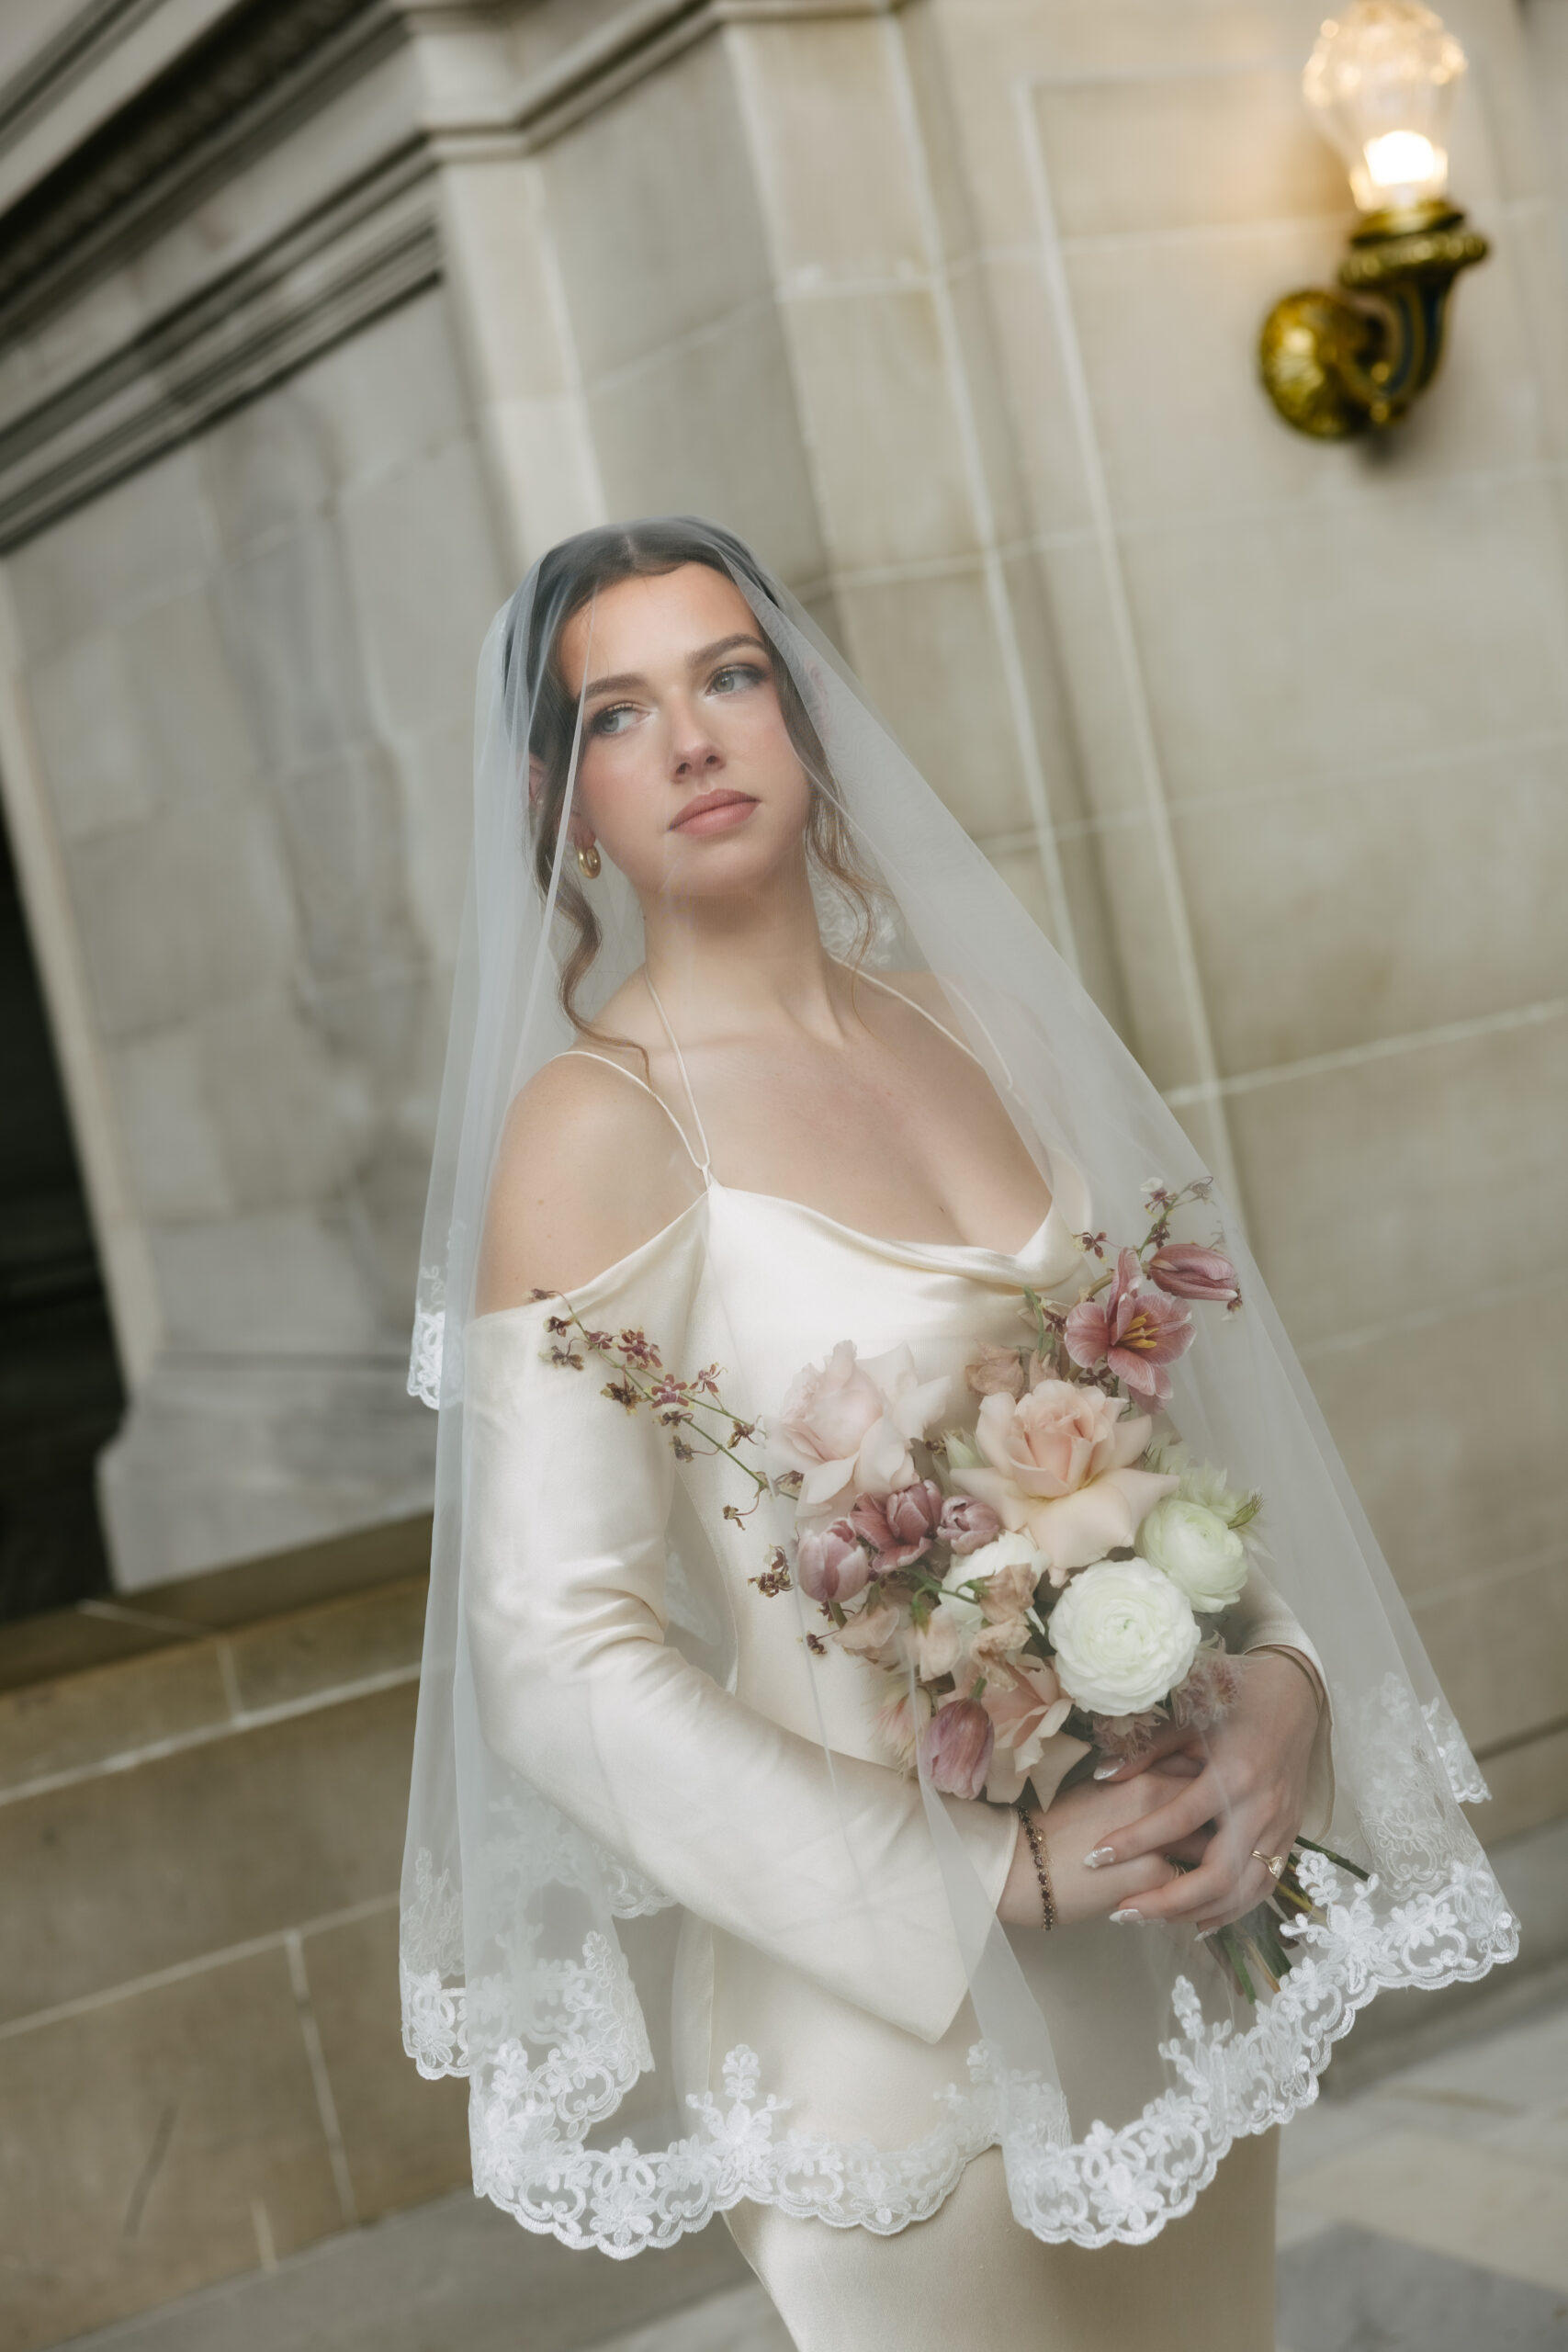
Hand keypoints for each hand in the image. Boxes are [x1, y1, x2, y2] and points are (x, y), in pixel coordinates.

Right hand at [998, 1756, 1210, 1927]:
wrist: (1021, 1864)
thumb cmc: (1054, 1827)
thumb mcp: (1101, 1792)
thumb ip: (1141, 1787)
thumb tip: (1169, 1793)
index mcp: (1144, 1772)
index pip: (1201, 1771)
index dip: (1215, 1788)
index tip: (1219, 1801)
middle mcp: (1159, 1798)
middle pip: (1217, 1806)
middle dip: (1228, 1822)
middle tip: (1229, 1837)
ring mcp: (1162, 1838)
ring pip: (1214, 1847)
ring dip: (1219, 1860)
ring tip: (1217, 1873)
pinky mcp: (1157, 1877)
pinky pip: (1195, 1885)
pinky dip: (1198, 1893)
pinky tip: (1195, 1903)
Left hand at [1078, 1652, 1321, 1933]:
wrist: (1295, 1700)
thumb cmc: (1236, 1703)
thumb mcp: (1189, 1719)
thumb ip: (1148, 1751)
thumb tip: (1103, 1775)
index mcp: (1233, 1773)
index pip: (1177, 1819)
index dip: (1135, 1841)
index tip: (1096, 1856)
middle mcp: (1261, 1807)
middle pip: (1216, 1875)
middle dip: (1167, 1900)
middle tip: (1123, 1911)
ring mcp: (1280, 1827)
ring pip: (1242, 1892)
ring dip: (1196, 1912)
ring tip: (1152, 1918)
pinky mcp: (1290, 1837)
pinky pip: (1263, 1887)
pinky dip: (1231, 1910)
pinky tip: (1200, 1921)